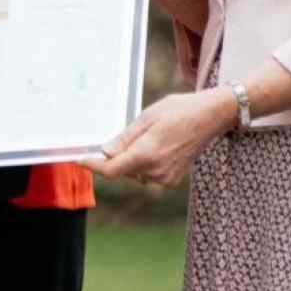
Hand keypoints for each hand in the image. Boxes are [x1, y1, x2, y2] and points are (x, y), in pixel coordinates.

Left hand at [85, 89, 235, 186]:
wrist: (211, 117)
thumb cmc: (180, 110)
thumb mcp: (148, 116)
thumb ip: (125, 138)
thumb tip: (105, 152)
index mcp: (147, 154)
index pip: (112, 169)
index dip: (93, 165)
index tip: (79, 160)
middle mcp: (156, 171)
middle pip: (123, 169)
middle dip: (118, 155)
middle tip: (132, 132)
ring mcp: (165, 178)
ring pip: (135, 171)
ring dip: (133, 157)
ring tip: (153, 134)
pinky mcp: (171, 180)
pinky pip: (147, 173)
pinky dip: (145, 162)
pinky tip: (160, 144)